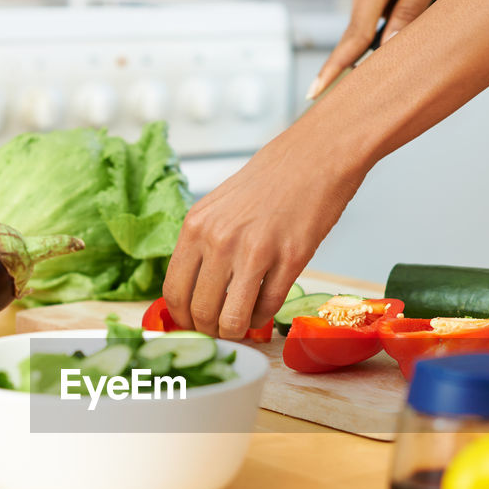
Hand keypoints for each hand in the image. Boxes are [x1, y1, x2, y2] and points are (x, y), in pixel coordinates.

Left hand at [162, 130, 365, 339]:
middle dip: (209, 330)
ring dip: (235, 332)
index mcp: (196, 226)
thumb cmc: (268, 182)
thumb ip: (202, 246)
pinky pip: (267, 308)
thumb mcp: (217, 207)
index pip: (173, 291)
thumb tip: (192, 293)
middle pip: (201, 311)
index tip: (192, 324)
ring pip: (231, 319)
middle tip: (219, 330)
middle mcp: (220, 240)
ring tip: (241, 325)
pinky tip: (262, 310)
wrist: (315, 157)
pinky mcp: (291, 260)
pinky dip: (262, 318)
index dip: (182, 318)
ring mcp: (256, 251)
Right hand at [306, 0, 472, 99]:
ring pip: (362, 32)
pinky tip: (371, 62)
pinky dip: (370, 45)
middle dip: (335, 67)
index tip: (315, 90)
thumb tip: (386, 47)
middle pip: (351, 37)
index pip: (353, 35)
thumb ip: (410, 9)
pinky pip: (373, 24)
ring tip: (347, 87)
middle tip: (316, 95)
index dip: (335, 66)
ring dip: (355, 59)